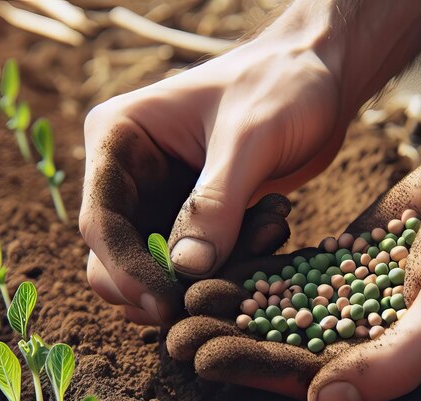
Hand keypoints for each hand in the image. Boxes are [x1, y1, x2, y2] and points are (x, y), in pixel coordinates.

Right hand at [79, 3, 347, 325]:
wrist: (319, 76)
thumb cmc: (282, 85)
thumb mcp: (249, 138)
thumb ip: (215, 204)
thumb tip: (185, 271)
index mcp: (118, 139)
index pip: (101, 222)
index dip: (126, 272)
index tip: (166, 305)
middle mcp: (129, 175)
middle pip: (116, 257)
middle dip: (162, 284)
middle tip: (215, 291)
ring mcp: (160, 199)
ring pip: (158, 269)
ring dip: (208, 274)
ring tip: (267, 232)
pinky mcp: (193, 218)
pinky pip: (198, 264)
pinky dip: (231, 264)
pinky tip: (273, 227)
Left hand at [166, 116, 420, 400]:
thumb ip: (393, 362)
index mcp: (385, 361)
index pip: (308, 376)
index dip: (254, 369)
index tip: (202, 361)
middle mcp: (361, 336)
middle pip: (282, 345)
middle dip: (230, 341)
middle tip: (173, 336)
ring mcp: (349, 296)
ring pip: (280, 308)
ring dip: (234, 306)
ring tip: (183, 299)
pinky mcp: (343, 260)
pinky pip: (292, 271)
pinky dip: (257, 269)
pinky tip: (217, 264)